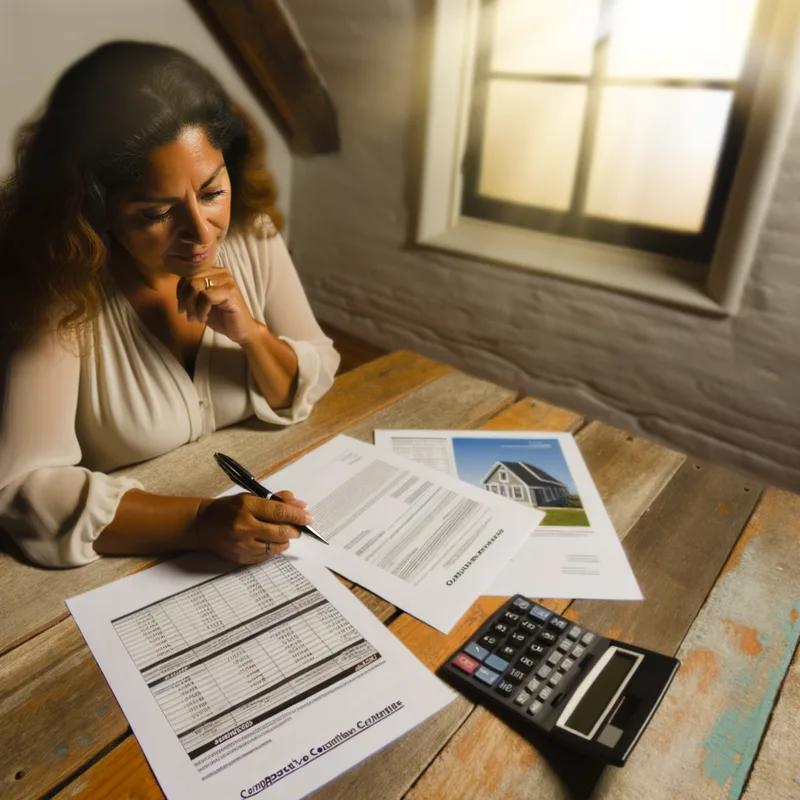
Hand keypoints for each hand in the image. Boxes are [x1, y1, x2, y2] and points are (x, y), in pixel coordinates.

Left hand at [177, 266, 260, 343]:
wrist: (243, 330)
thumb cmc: (223, 317)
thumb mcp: (202, 303)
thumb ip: (192, 293)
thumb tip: (177, 290)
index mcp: (214, 272)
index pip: (187, 275)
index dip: (180, 292)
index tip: (182, 308)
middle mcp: (221, 272)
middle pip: (189, 279)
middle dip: (184, 300)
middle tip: (188, 315)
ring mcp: (227, 281)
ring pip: (195, 287)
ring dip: (192, 306)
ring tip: (196, 318)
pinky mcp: (230, 292)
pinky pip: (206, 297)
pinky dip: (201, 310)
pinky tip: (204, 318)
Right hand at [192, 490, 311, 564]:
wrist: (201, 525)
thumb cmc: (228, 508)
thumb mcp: (250, 497)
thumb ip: (276, 500)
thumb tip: (300, 504)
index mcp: (246, 506)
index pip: (279, 512)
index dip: (298, 515)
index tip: (309, 517)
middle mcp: (243, 526)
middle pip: (280, 532)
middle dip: (295, 530)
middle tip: (299, 528)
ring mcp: (241, 544)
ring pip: (276, 546)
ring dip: (285, 540)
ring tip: (283, 534)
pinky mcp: (240, 558)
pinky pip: (266, 556)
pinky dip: (272, 549)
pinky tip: (269, 542)